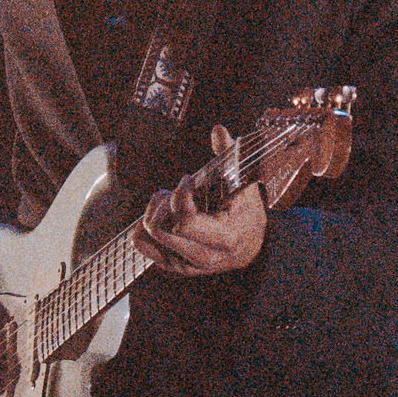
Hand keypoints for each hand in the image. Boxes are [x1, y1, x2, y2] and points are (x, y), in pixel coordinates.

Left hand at [132, 124, 266, 276]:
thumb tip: (217, 130)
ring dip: (152, 214)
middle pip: (161, 230)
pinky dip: (146, 227)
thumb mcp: (245, 185)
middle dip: (162, 204)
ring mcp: (187, 265)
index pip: (186, 220)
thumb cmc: (247, 214)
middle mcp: (203, 256)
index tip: (187, 179)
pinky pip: (145, 247)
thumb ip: (229, 157)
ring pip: (149, 238)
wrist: (252, 247)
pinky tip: (162, 214)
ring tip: (167, 202)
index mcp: (224, 238)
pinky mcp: (175, 266)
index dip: (180, 194)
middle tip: (173, 191)